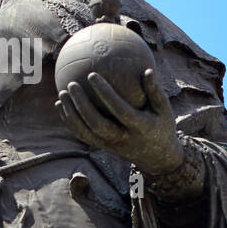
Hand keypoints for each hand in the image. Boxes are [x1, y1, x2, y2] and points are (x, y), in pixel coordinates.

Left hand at [55, 68, 184, 175]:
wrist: (157, 158)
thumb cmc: (161, 126)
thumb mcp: (164, 110)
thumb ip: (155, 91)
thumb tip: (147, 70)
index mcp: (139, 127)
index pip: (118, 109)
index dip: (104, 93)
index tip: (92, 75)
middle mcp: (122, 139)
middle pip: (96, 124)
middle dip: (81, 105)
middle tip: (71, 84)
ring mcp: (110, 145)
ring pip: (85, 133)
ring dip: (71, 114)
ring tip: (62, 94)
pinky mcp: (103, 148)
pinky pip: (83, 136)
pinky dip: (70, 122)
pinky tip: (62, 105)